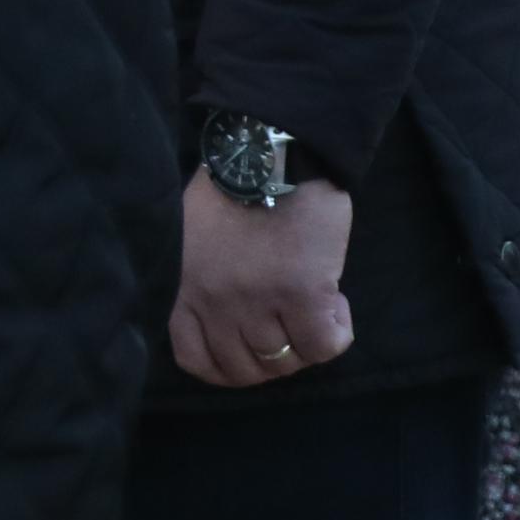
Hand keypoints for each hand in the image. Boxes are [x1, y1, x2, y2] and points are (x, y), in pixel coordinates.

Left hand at [170, 171, 354, 385]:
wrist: (272, 151)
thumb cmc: (232, 185)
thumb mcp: (190, 236)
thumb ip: (200, 278)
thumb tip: (225, 315)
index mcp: (182, 287)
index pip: (194, 359)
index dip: (227, 366)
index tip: (250, 349)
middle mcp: (214, 301)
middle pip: (246, 369)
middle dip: (273, 359)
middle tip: (291, 327)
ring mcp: (256, 301)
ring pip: (286, 361)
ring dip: (306, 341)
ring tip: (313, 302)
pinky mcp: (301, 294)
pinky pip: (324, 346)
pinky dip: (337, 332)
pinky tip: (335, 301)